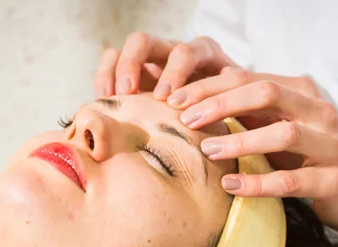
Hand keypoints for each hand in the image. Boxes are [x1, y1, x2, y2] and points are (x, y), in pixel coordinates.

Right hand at [93, 32, 236, 98]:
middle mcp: (174, 50)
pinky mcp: (135, 71)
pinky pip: (112, 60)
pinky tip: (106, 101)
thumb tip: (229, 76)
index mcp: (202, 53)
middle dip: (133, 65)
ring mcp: (152, 59)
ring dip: (115, 70)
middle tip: (128, 93)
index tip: (165, 100)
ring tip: (110, 98)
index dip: (174, 73)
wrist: (215, 114)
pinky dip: (104, 77)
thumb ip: (229, 89)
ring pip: (126, 48)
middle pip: (145, 41)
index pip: (185, 52)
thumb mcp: (233, 98)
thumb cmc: (227, 107)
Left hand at [166, 68, 337, 242]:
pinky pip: (292, 181)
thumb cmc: (314, 158)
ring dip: (240, 141)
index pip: (251, 79)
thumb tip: (216, 80)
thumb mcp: (283, 126)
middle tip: (185, 120)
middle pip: (266, 95)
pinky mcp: (334, 180)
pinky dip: (259, 182)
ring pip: (283, 133)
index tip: (175, 100)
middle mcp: (319, 112)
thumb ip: (254, 107)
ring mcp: (330, 145)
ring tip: (206, 150)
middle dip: (221, 104)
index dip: (210, 88)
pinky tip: (231, 186)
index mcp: (303, 94)